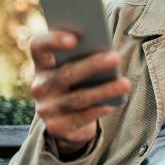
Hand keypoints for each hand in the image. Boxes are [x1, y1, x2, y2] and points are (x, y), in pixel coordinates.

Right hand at [29, 31, 130, 156]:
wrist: (68, 121)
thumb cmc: (78, 83)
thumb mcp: (77, 68)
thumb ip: (84, 56)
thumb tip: (107, 51)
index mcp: (42, 64)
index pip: (38, 46)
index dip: (53, 40)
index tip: (75, 38)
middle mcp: (40, 86)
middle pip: (66, 74)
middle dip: (93, 65)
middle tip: (116, 57)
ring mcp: (46, 108)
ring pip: (78, 98)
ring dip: (104, 90)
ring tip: (125, 84)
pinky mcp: (56, 127)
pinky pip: (80, 117)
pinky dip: (97, 110)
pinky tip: (112, 104)